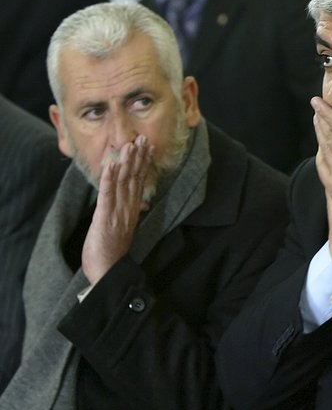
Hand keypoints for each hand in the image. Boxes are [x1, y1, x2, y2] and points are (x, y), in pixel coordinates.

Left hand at [82, 135, 153, 284]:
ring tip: (130, 145)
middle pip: (134, 178)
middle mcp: (127, 208)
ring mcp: (117, 212)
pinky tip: (111, 166)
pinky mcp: (105, 218)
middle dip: (138, 157)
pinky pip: (107, 196)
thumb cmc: (112, 253)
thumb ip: (130, 214)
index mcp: (131, 210)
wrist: (108, 272)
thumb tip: (140, 204)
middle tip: (143, 138)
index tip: (148, 147)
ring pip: (123, 183)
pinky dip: (109, 180)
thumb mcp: (123, 230)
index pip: (139, 182)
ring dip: (126, 162)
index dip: (143, 163)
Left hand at [311, 96, 331, 233]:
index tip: (317, 100)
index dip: (327, 112)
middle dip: (321, 118)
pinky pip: (322, 164)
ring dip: (319, 133)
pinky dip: (320, 152)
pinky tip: (322, 146)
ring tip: (318, 121)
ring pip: (322, 148)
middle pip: (327, 134)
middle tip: (318, 107)